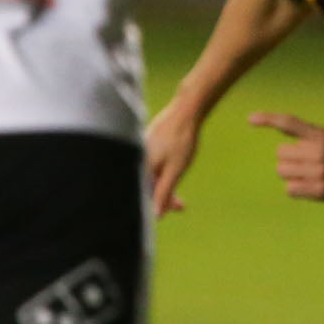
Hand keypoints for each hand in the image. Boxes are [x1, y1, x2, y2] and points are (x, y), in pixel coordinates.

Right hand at [145, 101, 201, 216]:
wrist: (186, 109)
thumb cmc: (181, 139)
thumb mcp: (175, 169)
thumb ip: (164, 192)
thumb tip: (156, 214)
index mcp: (140, 167)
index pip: (143, 194)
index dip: (157, 206)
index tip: (172, 211)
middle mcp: (137, 158)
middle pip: (146, 185)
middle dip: (162, 196)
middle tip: (180, 205)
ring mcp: (141, 149)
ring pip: (149, 174)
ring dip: (163, 184)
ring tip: (179, 190)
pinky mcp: (147, 142)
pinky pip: (151, 163)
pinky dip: (161, 172)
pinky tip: (171, 170)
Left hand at [250, 111, 323, 203]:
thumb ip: (308, 135)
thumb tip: (279, 133)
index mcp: (322, 135)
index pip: (290, 122)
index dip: (268, 119)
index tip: (250, 118)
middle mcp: (319, 151)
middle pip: (281, 154)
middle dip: (289, 159)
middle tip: (307, 163)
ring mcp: (319, 171)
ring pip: (283, 171)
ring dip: (292, 174)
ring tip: (310, 175)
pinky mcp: (319, 190)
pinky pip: (290, 189)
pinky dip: (297, 189)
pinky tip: (311, 187)